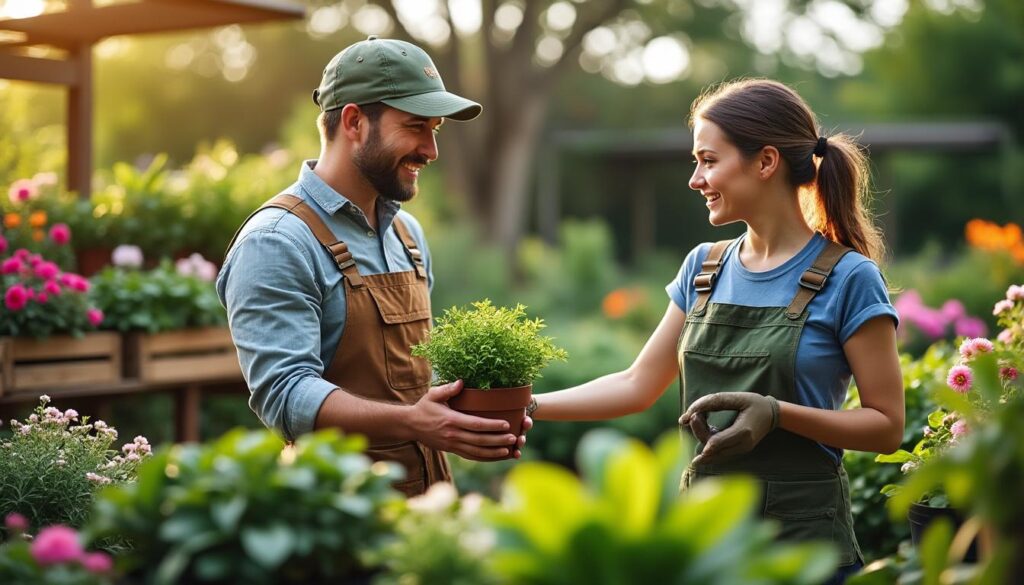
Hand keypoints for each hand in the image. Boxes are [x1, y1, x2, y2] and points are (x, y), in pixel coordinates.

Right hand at [407, 380, 522, 460]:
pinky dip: (485, 458)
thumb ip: (448, 389)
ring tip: (509, 450)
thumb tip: (461, 382)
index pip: (475, 425)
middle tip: (514, 438)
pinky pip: (471, 457)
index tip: (506, 424)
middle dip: (498, 440)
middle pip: (479, 440)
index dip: (492, 425)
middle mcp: (453, 435)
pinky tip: (496, 456)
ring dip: (494, 452)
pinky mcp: (452, 450)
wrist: (410, 425)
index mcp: (451, 420)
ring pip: (477, 452)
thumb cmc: (423, 407)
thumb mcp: (433, 395)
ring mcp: (452, 445)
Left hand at [679, 392, 779, 465]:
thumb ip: (714, 402)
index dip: (699, 433)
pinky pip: (718, 454)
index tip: (687, 420)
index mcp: (744, 432)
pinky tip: (700, 437)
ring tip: (697, 419)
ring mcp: (741, 450)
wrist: (773, 415)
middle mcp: (743, 445)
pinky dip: (707, 446)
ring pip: (713, 454)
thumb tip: (690, 414)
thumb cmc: (755, 403)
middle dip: (698, 432)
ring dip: (701, 438)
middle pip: (712, 448)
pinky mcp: (738, 451)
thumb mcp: (737, 398)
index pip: (717, 441)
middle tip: (693, 415)